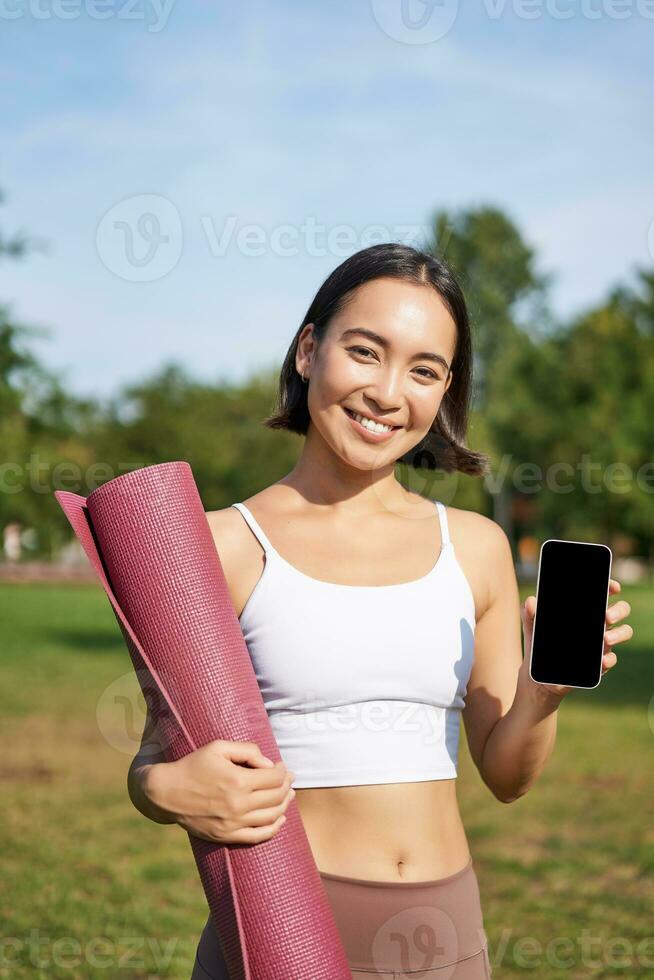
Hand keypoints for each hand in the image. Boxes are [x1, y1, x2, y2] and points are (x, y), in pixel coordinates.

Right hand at [146, 739, 295, 845]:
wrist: (166, 793)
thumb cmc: (193, 765)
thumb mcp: (218, 747)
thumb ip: (247, 750)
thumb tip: (270, 764)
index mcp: (237, 781)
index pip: (274, 777)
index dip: (282, 770)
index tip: (281, 766)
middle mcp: (238, 804)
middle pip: (276, 796)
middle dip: (286, 785)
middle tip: (288, 778)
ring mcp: (233, 823)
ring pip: (272, 817)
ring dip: (285, 804)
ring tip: (288, 795)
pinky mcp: (227, 836)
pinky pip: (258, 836)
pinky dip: (274, 828)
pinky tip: (280, 818)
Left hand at [519, 579, 633, 701]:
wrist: (537, 678)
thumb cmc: (538, 647)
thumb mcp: (532, 629)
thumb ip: (529, 614)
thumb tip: (530, 601)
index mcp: (583, 612)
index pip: (602, 594)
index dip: (610, 587)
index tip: (612, 587)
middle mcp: (596, 625)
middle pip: (620, 610)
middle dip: (618, 610)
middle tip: (606, 616)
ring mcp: (600, 644)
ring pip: (623, 632)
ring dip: (619, 634)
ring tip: (605, 639)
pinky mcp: (599, 664)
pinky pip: (611, 659)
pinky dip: (608, 659)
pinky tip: (601, 661)